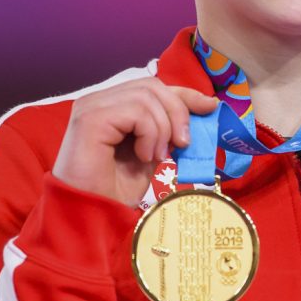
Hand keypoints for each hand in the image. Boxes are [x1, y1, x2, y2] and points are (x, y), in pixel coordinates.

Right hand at [53, 78, 218, 206]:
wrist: (91, 215)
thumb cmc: (115, 190)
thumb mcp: (153, 154)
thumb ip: (168, 131)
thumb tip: (203, 110)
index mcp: (112, 106)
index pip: (153, 86)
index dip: (185, 94)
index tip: (210, 106)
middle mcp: (100, 100)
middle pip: (153, 86)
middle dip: (178, 113)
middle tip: (182, 145)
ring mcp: (92, 106)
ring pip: (147, 96)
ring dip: (162, 129)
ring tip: (156, 157)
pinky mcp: (90, 118)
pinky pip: (136, 111)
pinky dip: (149, 134)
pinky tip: (142, 157)